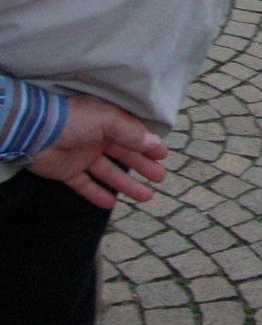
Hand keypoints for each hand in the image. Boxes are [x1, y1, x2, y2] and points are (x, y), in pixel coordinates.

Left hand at [28, 95, 168, 209]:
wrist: (36, 132)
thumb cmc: (75, 120)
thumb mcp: (109, 121)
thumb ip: (131, 133)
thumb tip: (155, 143)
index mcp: (108, 122)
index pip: (133, 134)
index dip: (148, 145)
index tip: (163, 156)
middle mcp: (97, 139)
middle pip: (125, 155)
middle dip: (143, 166)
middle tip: (159, 178)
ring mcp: (82, 156)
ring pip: (109, 172)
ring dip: (127, 184)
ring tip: (146, 196)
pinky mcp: (68, 171)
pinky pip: (85, 185)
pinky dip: (97, 195)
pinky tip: (110, 204)